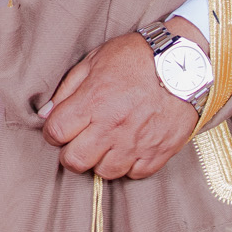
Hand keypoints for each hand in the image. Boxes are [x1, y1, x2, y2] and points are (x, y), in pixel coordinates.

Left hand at [39, 18, 207, 180]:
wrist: (185, 63)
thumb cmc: (137, 57)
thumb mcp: (95, 60)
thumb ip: (68, 89)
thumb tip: (46, 114)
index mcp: (93, 101)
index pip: (55, 133)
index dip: (53, 132)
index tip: (61, 127)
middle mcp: (112, 127)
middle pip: (74, 161)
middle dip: (70, 153)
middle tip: (79, 141)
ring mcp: (136, 143)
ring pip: (104, 172)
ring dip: (100, 160)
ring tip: (106, 143)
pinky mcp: (158, 153)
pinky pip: (134, 174)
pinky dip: (129, 164)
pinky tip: (129, 147)